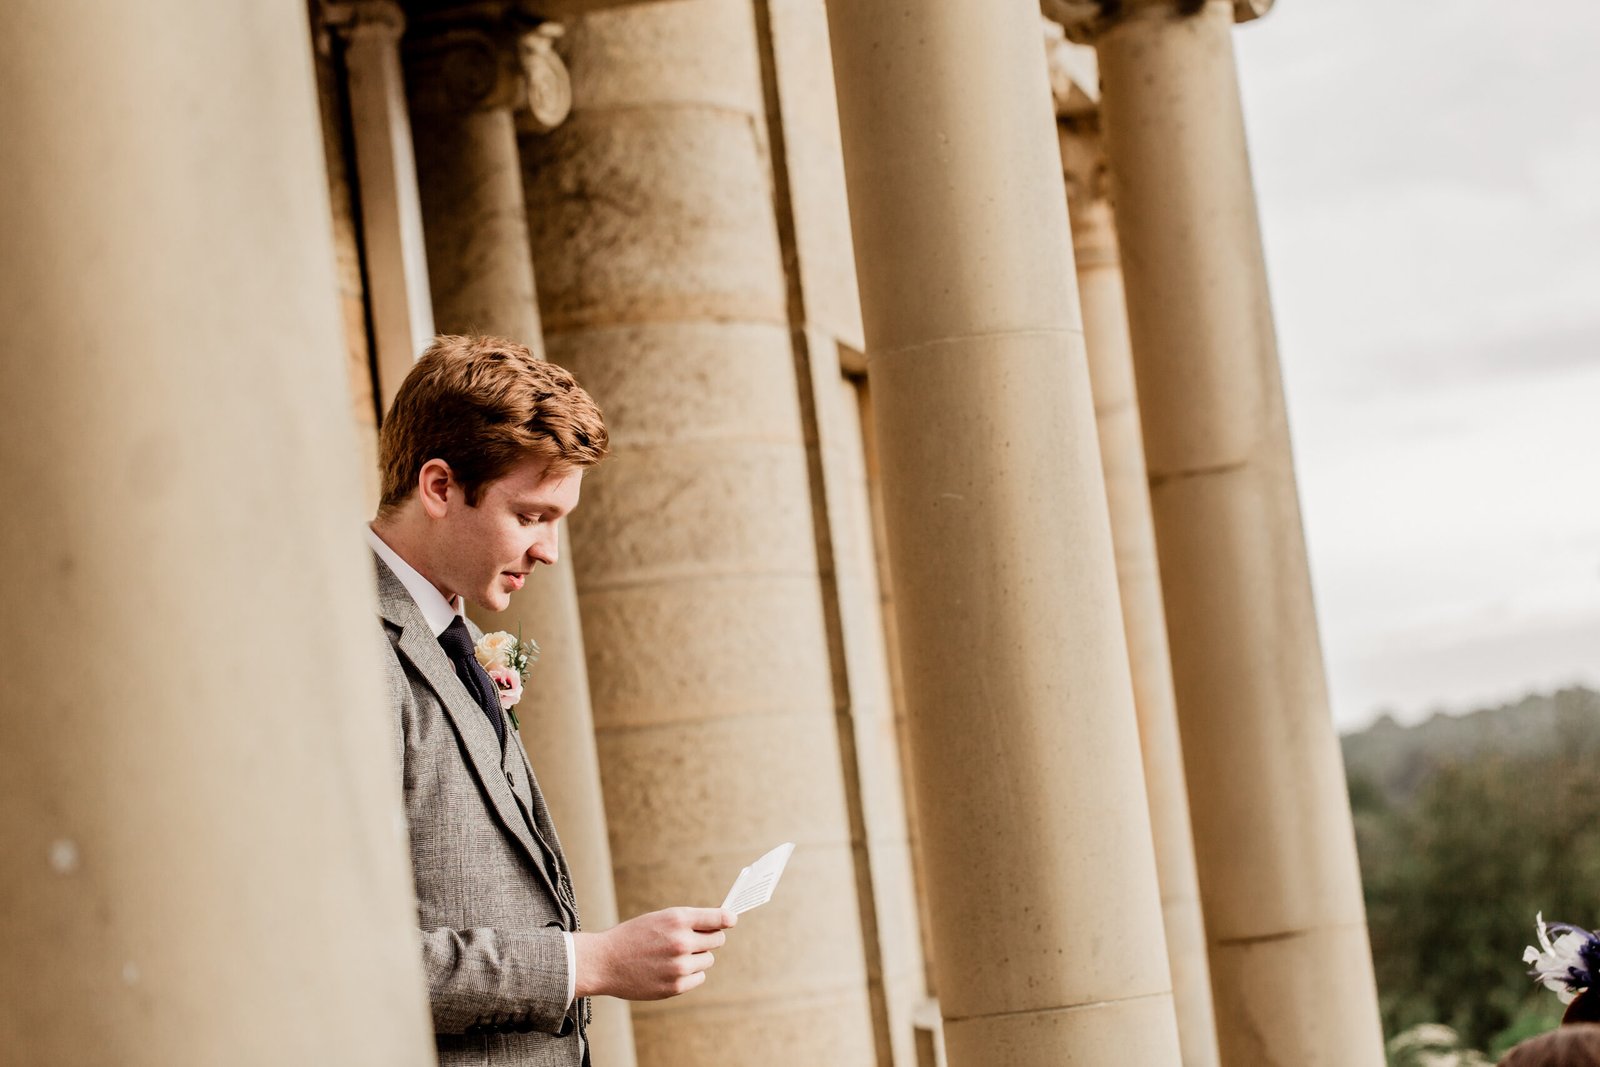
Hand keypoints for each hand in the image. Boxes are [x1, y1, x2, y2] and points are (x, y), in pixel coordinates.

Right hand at [573, 907, 736, 1000]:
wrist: (604, 962)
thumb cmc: (633, 936)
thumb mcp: (659, 919)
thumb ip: (688, 921)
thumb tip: (722, 923)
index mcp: (677, 919)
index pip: (718, 918)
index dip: (728, 918)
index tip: (732, 920)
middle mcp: (681, 941)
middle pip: (718, 940)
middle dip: (709, 938)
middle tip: (693, 939)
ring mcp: (679, 966)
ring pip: (708, 960)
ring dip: (697, 957)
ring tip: (673, 956)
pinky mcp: (675, 986)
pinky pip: (699, 977)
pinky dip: (690, 974)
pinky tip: (670, 969)